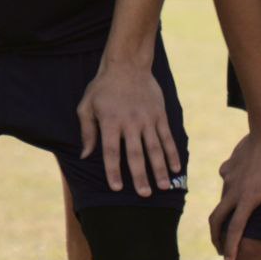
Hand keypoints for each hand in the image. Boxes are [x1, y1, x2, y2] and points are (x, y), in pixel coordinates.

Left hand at [77, 59, 183, 197]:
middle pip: (136, 154)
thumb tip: (85, 156)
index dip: (114, 171)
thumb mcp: (86, 106)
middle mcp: (130, 123)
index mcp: (110, 122)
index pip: (112, 152)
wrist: (127, 64)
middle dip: (140, 176)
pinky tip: (175, 168)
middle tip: (145, 195)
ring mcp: (147, 119)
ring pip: (155, 148)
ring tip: (163, 187)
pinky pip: (167, 137)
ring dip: (159, 169)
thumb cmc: (102, 87)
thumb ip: (87, 131)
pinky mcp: (159, 115)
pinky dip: (172, 153)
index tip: (117, 187)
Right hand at [209, 128, 260, 259]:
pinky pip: (225, 183)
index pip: (234, 230)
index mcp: (248, 199)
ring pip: (221, 200)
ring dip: (224, 215)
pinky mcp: (228, 167)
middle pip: (216, 219)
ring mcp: (228, 178)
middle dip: (216, 237)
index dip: (231, 248)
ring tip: (232, 223)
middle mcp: (233, 190)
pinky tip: (239, 190)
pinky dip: (229, 192)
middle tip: (221, 249)